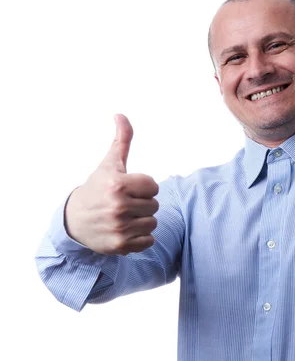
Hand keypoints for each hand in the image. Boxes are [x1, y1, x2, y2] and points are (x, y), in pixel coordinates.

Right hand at [65, 114, 158, 254]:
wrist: (74, 222)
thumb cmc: (97, 188)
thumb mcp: (109, 164)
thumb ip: (121, 140)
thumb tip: (121, 114)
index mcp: (118, 185)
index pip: (153, 186)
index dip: (142, 187)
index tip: (126, 189)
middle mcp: (118, 207)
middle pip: (154, 205)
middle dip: (142, 203)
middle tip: (122, 204)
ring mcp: (119, 228)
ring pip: (153, 222)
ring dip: (142, 220)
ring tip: (123, 217)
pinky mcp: (121, 246)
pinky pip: (149, 240)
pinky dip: (140, 238)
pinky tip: (124, 231)